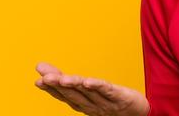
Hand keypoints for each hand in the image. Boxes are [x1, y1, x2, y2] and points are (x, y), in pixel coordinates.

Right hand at [35, 62, 149, 115]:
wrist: (140, 114)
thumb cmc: (112, 102)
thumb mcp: (89, 90)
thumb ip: (69, 80)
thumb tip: (42, 67)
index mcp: (84, 104)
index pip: (65, 96)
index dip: (51, 89)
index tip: (38, 80)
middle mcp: (93, 106)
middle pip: (73, 94)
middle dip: (57, 86)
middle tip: (44, 78)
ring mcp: (107, 103)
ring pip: (87, 93)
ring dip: (73, 85)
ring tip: (61, 78)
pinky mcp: (121, 98)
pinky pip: (107, 91)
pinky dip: (97, 86)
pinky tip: (88, 81)